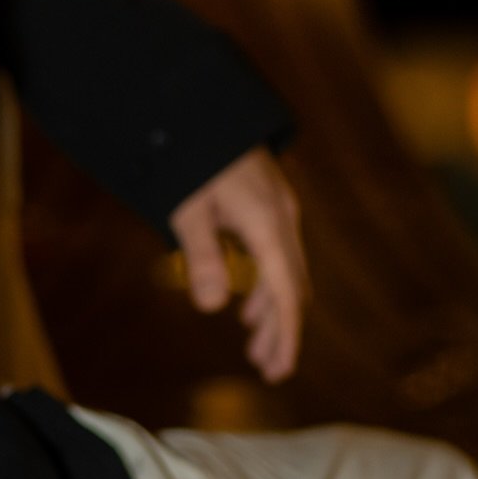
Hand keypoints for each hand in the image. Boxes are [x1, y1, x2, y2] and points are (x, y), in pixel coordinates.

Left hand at [167, 146, 308, 383]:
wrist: (200, 106)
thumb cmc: (189, 156)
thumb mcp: (186, 206)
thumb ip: (201, 254)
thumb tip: (212, 307)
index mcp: (267, 223)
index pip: (286, 291)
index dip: (286, 334)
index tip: (281, 369)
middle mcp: (282, 218)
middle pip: (291, 286)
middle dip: (282, 330)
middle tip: (269, 371)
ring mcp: (278, 209)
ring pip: (284, 271)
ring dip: (273, 310)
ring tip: (256, 347)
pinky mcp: (266, 203)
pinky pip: (275, 255)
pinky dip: (266, 284)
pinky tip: (248, 303)